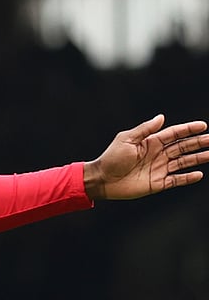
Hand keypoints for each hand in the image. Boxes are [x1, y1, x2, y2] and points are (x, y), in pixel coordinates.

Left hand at [83, 114, 208, 200]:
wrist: (101, 179)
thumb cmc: (111, 158)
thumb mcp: (126, 140)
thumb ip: (145, 129)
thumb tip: (162, 117)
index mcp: (151, 142)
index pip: (174, 134)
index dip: (188, 129)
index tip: (203, 126)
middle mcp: (158, 154)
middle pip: (183, 147)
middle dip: (198, 142)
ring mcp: (159, 169)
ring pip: (183, 162)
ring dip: (197, 158)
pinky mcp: (157, 183)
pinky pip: (176, 180)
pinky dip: (187, 178)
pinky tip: (199, 174)